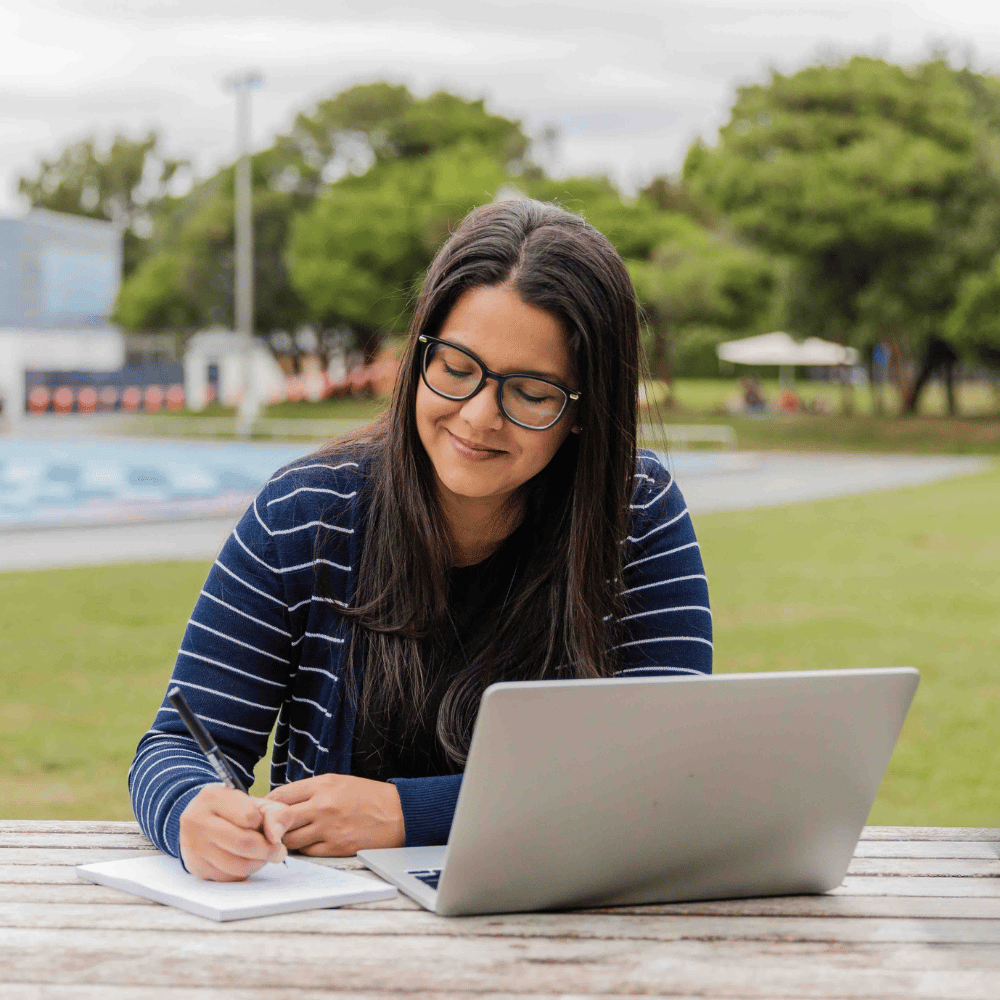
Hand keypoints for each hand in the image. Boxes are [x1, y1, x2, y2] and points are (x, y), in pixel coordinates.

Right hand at [179, 785, 290, 880]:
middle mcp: (197, 820)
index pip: (249, 817)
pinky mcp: (195, 866)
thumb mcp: (255, 802)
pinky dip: (243, 872)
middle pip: (243, 844)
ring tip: (263, 856)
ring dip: (258, 863)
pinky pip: (228, 877)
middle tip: (279, 852)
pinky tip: (245, 861)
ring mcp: (193, 845)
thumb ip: (275, 813)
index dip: (264, 824)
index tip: (266, 825)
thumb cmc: (233, 809)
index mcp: (212, 796)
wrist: (201, 819)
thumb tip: (276, 835)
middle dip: (268, 850)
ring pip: (237, 865)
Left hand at [265, 774, 404, 855]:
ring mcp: (328, 828)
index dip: (268, 805)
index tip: (265, 811)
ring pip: (290, 840)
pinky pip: (308, 852)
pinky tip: (310, 844)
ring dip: (287, 840)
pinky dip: (305, 850)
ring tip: (291, 837)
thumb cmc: (368, 797)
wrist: (399, 814)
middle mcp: (323, 805)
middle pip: (280, 819)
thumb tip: (281, 803)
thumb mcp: (339, 782)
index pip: (281, 795)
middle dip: (271, 826)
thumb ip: (311, 791)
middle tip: (269, 829)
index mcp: (323, 785)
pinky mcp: (336, 847)